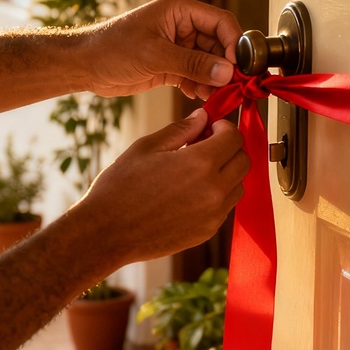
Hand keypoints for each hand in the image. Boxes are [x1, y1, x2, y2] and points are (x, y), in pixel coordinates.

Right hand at [72, 109, 247, 269]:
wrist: (107, 232)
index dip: (223, 128)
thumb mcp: (147, 148)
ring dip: (225, 173)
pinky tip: (189, 192)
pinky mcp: (206, 232)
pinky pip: (224, 207)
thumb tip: (203, 117)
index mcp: (200, 164)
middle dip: (229, 148)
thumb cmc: (120, 187)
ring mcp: (213, 215)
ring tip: (196, 171)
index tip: (210, 128)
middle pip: (243, 161)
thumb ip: (181, 130)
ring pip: (238, 186)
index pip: (234, 138)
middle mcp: (214, 191)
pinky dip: (216, 195)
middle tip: (205, 146)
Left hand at [84, 0, 241, 99]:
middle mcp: (182, 26)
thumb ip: (192, 63)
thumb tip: (226, 71)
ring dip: (214, 79)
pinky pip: (195, 75)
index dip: (234, 44)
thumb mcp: (155, 55)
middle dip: (226, 66)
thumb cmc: (112, 48)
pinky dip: (200, 86)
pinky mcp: (170, 65)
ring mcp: (177, 47)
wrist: (85, 65)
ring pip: (208, 62)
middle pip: (218, 44)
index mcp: (180, 11)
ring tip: (217, 96)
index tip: (239, 67)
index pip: (220, 22)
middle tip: (232, 87)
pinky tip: (201, 97)